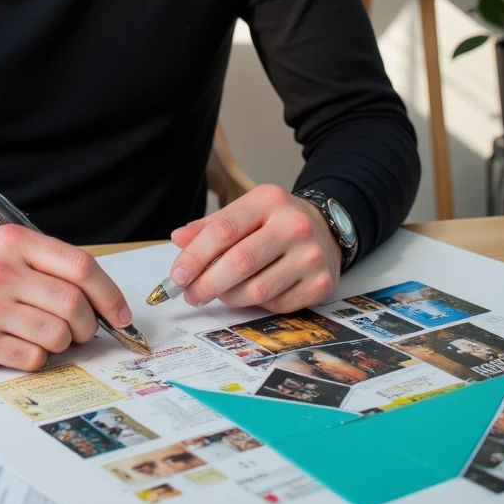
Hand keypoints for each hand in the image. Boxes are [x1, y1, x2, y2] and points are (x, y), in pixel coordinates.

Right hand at [0, 227, 132, 372]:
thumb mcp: (3, 250)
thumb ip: (48, 265)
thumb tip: (102, 301)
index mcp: (14, 241)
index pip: (81, 267)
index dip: (109, 295)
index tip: (121, 315)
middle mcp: (1, 271)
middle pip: (73, 305)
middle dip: (88, 326)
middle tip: (82, 332)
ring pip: (57, 335)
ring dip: (61, 343)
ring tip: (43, 335)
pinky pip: (32, 358)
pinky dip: (36, 358)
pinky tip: (18, 345)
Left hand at [168, 185, 341, 313]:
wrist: (326, 229)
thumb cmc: (276, 222)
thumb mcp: (246, 212)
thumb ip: (211, 226)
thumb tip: (178, 239)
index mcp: (269, 200)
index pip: (223, 230)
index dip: (194, 256)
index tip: (177, 275)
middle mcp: (294, 225)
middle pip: (239, 263)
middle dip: (206, 284)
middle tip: (191, 294)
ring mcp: (311, 256)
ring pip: (256, 290)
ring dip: (229, 296)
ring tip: (221, 292)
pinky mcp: (321, 284)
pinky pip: (276, 304)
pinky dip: (257, 303)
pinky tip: (254, 292)